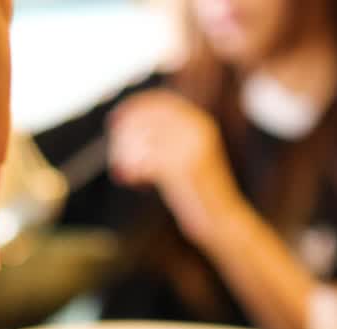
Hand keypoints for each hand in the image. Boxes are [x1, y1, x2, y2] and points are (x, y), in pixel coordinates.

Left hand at [108, 90, 243, 243]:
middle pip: (147, 119)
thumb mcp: (187, 156)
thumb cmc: (198, 192)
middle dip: (124, 137)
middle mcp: (197, 129)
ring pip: (142, 139)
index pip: (161, 102)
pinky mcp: (182, 168)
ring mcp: (191, 146)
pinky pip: (145, 160)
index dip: (134, 107)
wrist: (222, 220)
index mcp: (200, 122)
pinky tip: (138, 185)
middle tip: (116, 158)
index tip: (114, 120)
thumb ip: (166, 138)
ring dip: (126, 157)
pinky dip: (134, 172)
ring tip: (127, 175)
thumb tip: (127, 126)